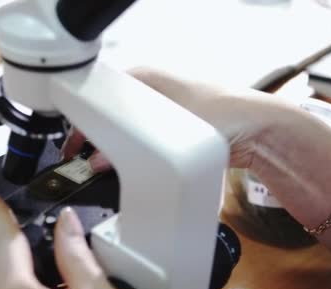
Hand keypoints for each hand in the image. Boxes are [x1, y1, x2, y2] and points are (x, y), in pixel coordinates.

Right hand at [62, 67, 291, 170]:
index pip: (97, 97)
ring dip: (112, 150)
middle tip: (81, 158)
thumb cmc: (219, 115)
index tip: (71, 145)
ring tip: (101, 165)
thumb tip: (97, 161)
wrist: (259, 132)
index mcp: (143, 78)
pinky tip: (129, 168)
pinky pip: (142, 143)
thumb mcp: (162, 128)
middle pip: (108, 116)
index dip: (81, 123)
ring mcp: (163, 111)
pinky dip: (132, 156)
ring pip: (124, 131)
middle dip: (94, 139)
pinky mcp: (174, 131)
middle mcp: (151, 92)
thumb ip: (125, 148)